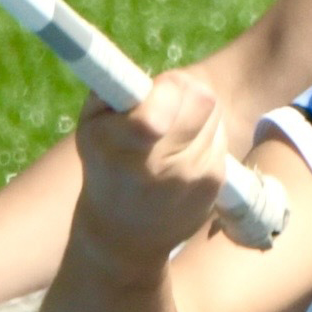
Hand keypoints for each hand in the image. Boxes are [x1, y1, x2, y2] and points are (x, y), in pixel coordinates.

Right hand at [71, 68, 231, 276]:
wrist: (123, 236)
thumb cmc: (104, 167)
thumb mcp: (92, 129)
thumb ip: (114, 91)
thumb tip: (142, 75)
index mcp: (118, 150)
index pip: (153, 118)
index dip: (164, 97)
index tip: (155, 98)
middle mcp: (160, 168)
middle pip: (201, 100)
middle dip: (184, 91)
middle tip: (166, 100)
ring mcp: (192, 178)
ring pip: (213, 114)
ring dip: (195, 113)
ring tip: (170, 135)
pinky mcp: (215, 185)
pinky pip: (220, 138)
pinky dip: (204, 137)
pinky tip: (181, 155)